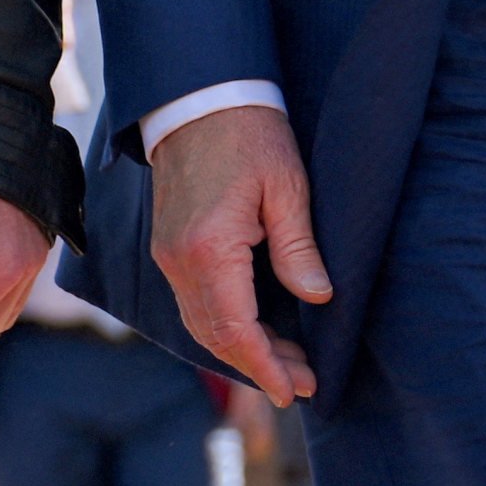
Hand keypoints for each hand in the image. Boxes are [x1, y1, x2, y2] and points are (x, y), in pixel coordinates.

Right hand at [147, 103, 327, 407]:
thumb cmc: (248, 133)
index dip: (266, 366)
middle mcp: (178, 260)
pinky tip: (253, 327)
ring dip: (240, 348)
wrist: (197, 95)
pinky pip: (191, 302)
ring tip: (286, 360)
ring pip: (199, 323)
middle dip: (258, 365)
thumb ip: (298, 248)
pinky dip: (222, 325)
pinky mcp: (168, 245)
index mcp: (209, 249)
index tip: (297, 390)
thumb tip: (317, 298)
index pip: (236, 330)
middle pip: (214, 335)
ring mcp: (167, 254)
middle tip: (303, 382)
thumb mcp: (287, 187)